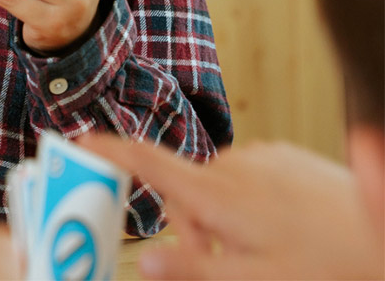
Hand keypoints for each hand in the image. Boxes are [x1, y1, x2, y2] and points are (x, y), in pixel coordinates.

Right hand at [78, 135, 383, 279]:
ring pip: (217, 187)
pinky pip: (246, 178)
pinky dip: (246, 205)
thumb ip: (192, 270)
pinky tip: (279, 232)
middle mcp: (234, 164)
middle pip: (185, 188)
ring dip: (222, 219)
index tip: (80, 139)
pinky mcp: (282, 156)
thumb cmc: (326, 264)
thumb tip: (142, 260)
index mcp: (218, 193)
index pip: (148, 161)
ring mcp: (260, 156)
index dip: (109, 149)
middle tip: (218, 264)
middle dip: (190, 226)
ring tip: (262, 253)